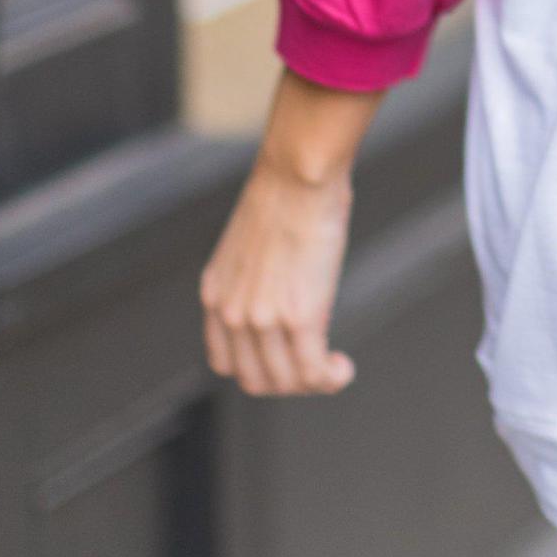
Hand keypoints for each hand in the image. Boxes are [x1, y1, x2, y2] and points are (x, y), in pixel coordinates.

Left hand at [199, 68, 381, 395]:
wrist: (297, 173)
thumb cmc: (286, 193)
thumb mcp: (252, 244)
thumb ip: (258, 279)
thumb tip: (291, 296)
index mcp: (215, 294)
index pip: (225, 362)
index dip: (258, 370)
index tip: (285, 360)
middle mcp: (230, 313)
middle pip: (254, 380)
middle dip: (288, 383)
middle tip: (315, 367)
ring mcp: (261, 319)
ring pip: (286, 382)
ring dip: (313, 383)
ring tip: (333, 369)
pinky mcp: (298, 317)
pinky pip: (313, 372)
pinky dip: (330, 378)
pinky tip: (342, 368)